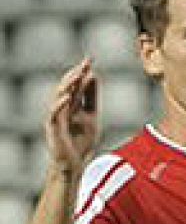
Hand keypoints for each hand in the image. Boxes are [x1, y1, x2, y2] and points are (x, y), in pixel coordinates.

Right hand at [44, 58, 99, 173]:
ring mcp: (56, 118)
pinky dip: (61, 104)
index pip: (76, 85)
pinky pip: (54, 114)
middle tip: (86, 62)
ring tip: (78, 74)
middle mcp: (61, 108)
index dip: (82, 72)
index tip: (91, 60)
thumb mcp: (92, 117)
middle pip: (66, 87)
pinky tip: (68, 96)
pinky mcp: (53, 129)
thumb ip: (92, 99)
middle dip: (76, 74)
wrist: (75, 164)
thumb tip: (94, 77)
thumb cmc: (81, 141)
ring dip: (69, 85)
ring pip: (59, 97)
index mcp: (71, 105)